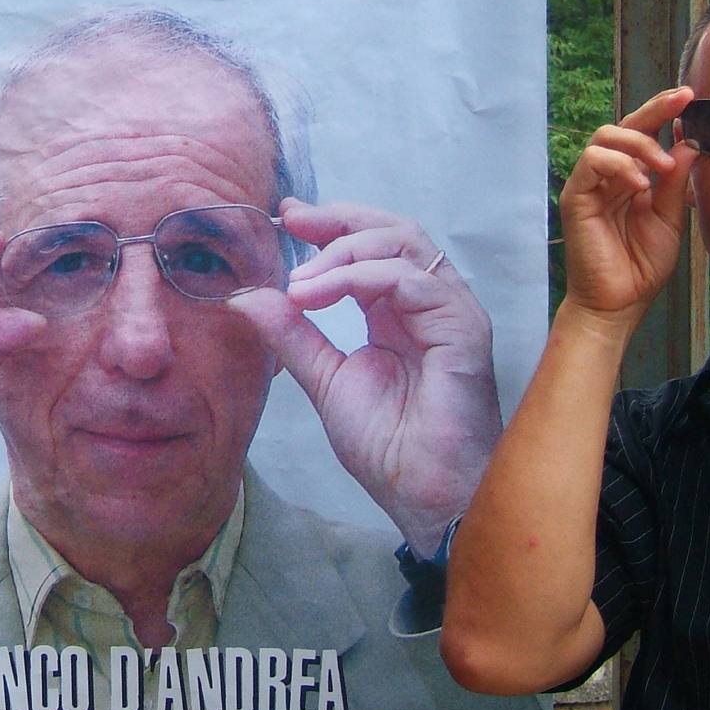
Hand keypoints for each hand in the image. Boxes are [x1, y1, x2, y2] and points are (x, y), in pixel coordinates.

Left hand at [229, 199, 501, 555]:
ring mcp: (452, 312)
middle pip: (394, 231)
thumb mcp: (326, 380)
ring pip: (404, 244)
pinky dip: (360, 277)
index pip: (373, 247)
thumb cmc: (391, 448)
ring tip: (299, 283)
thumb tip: (246, 296)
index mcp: (400, 314)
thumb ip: (293, 336)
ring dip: (343, 252)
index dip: (332, 225)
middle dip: (340, 219)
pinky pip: (412, 279)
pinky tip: (317, 296)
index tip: (287, 217)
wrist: (423, 493)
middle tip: (293, 221)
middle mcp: (431, 304)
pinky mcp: (463, 327)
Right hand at [559, 87, 698, 330]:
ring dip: (639, 144)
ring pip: (606, 136)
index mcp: (632, 178)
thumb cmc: (641, 267)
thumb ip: (676, 181)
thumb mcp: (671, 218)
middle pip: (624, 124)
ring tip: (662, 169)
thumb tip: (690, 140)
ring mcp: (590, 184)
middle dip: (654, 109)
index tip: (690, 97)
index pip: (645, 133)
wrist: (619, 304)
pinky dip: (619, 165)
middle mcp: (609, 176)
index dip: (664, 110)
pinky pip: (591, 161)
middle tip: (682, 103)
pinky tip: (639, 185)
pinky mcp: (576, 197)